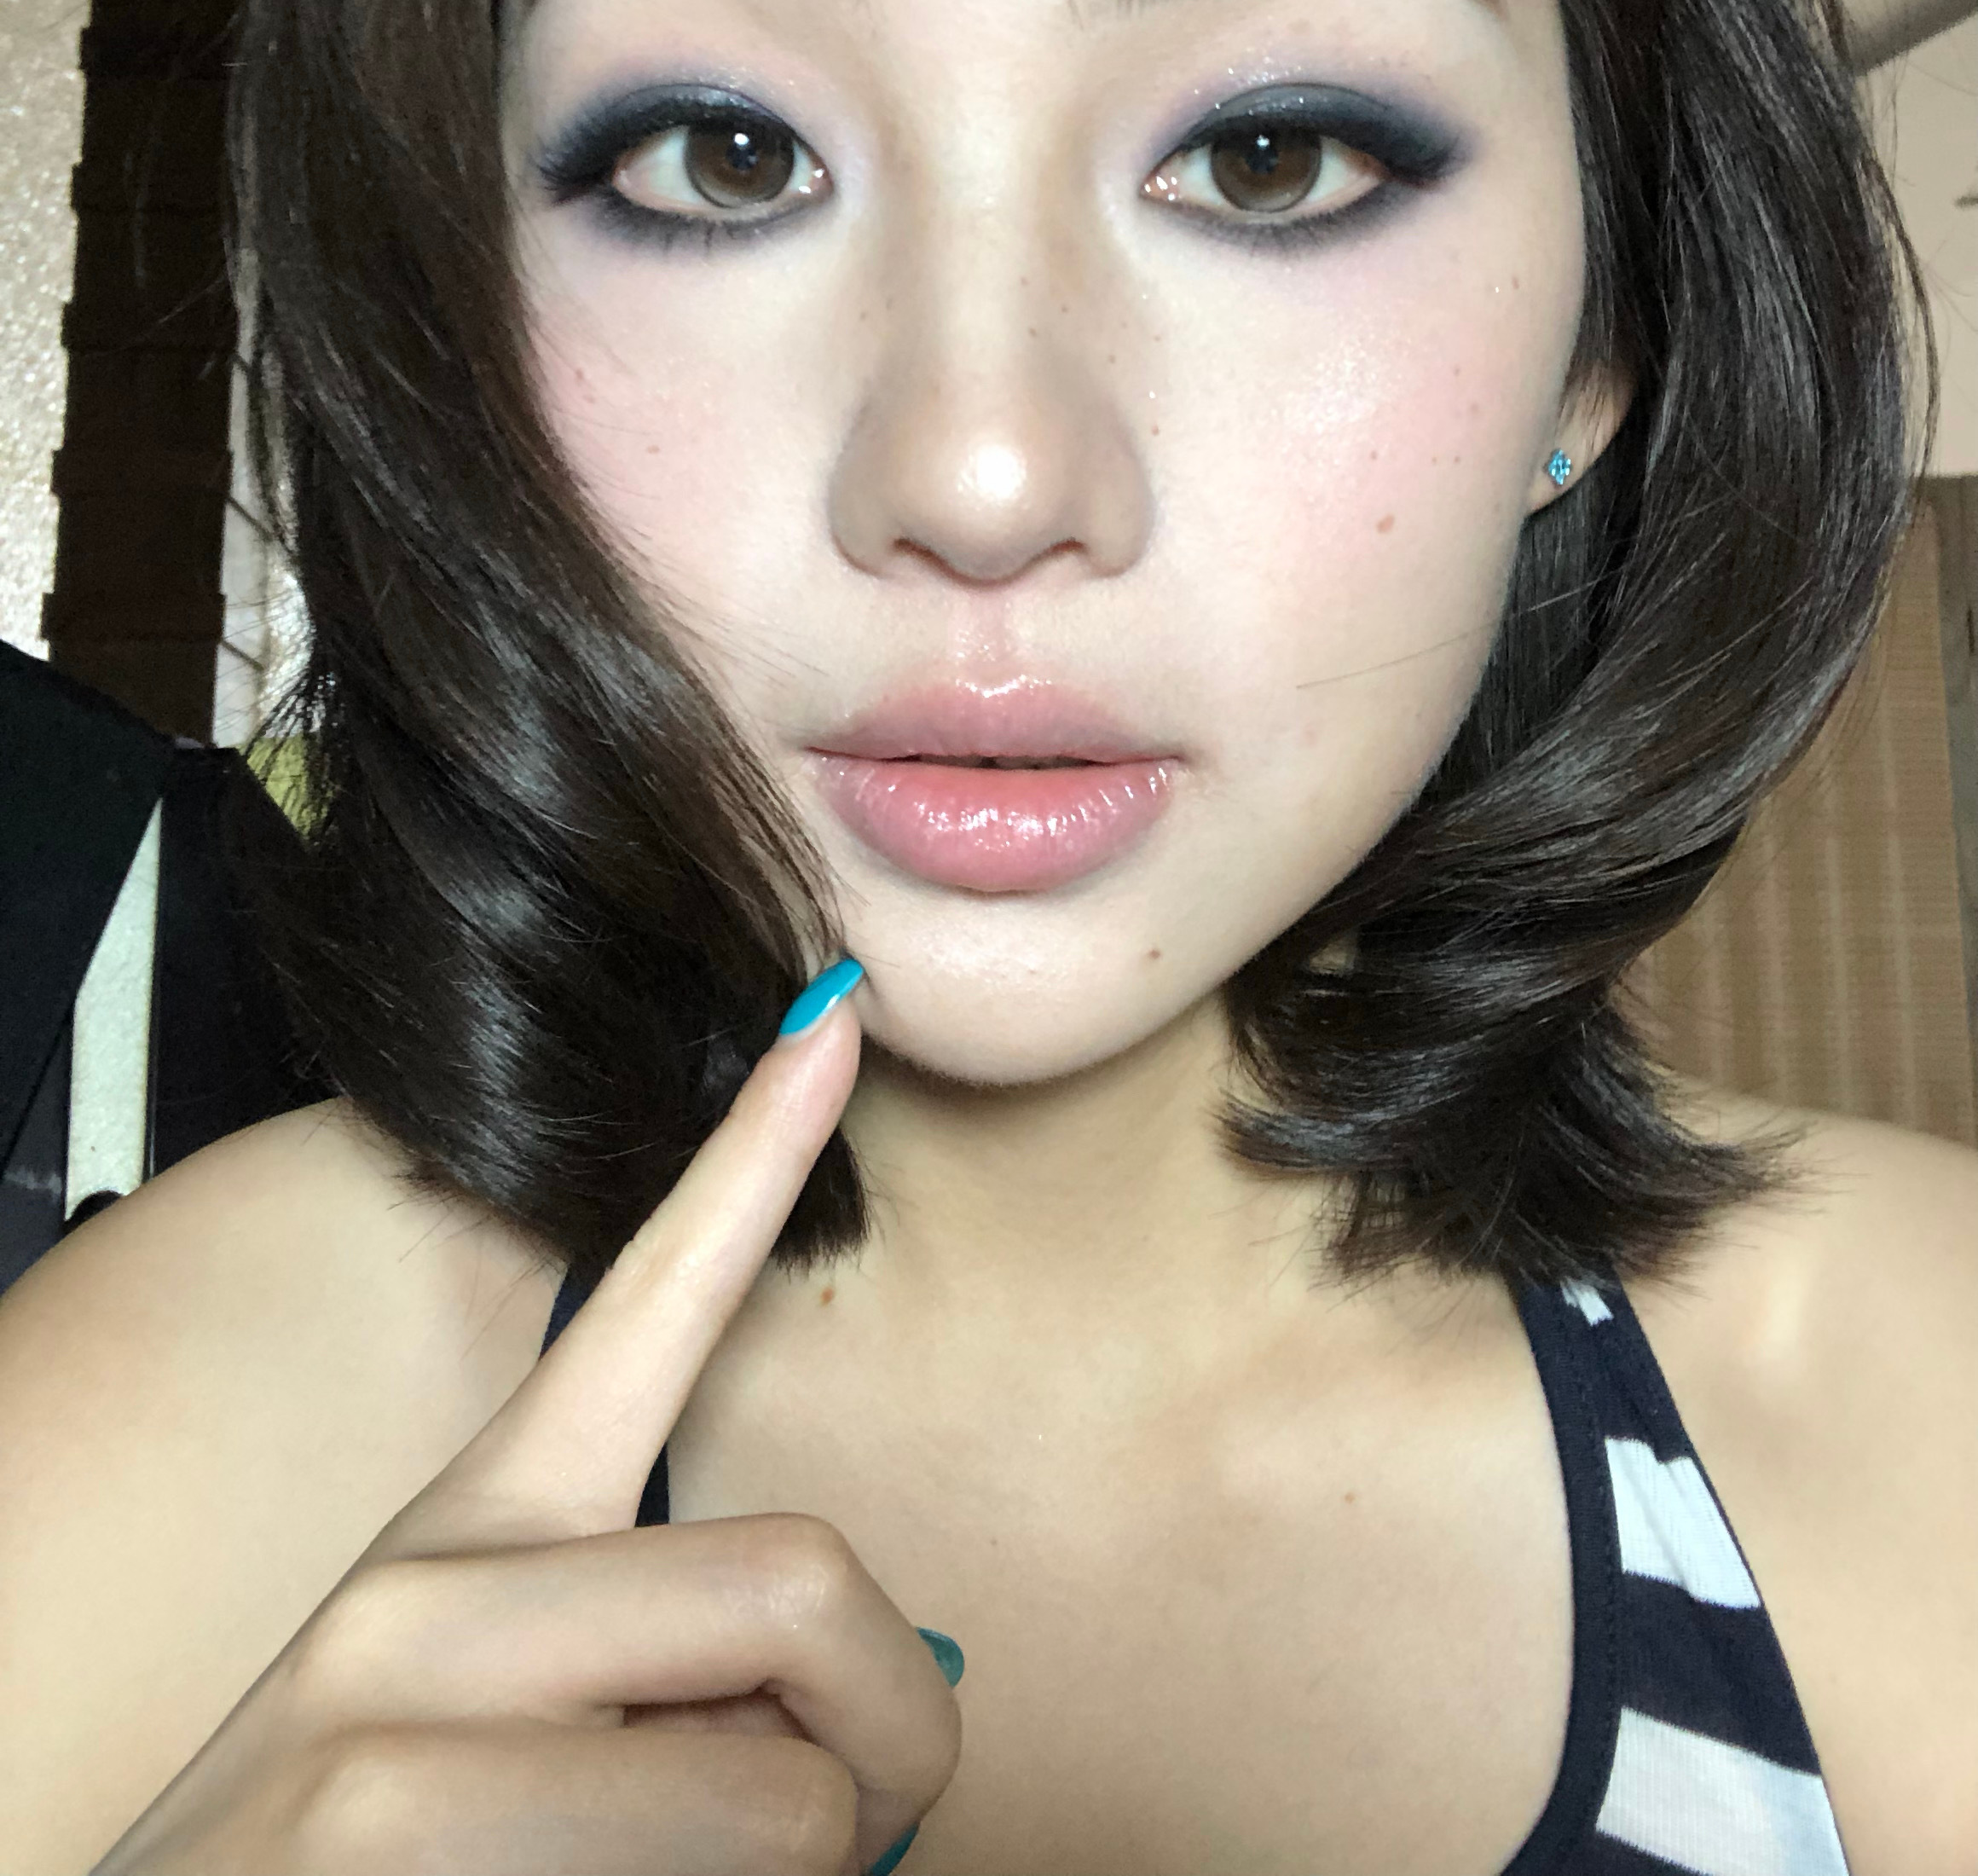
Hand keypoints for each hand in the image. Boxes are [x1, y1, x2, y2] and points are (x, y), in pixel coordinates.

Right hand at [94, 963, 961, 1875]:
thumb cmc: (379, 1870)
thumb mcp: (501, 1729)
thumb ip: (654, 1660)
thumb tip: (858, 1683)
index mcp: (471, 1532)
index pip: (641, 1307)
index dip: (755, 1161)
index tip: (837, 1019)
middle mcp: (424, 1593)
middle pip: (803, 1580)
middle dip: (892, 1728)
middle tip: (857, 1817)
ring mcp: (398, 1728)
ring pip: (786, 1793)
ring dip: (800, 1871)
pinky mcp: (391, 1848)